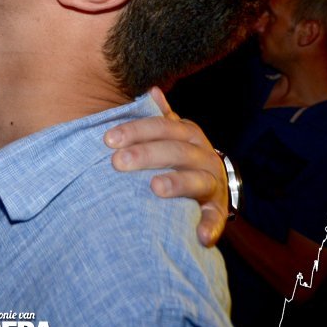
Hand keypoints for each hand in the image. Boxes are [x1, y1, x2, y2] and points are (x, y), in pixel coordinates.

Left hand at [104, 87, 228, 247]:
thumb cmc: (181, 156)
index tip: (108, 139)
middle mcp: (203, 155)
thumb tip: (152, 90)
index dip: (136, 130)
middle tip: (118, 162)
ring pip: (197, 180)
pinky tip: (200, 236)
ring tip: (155, 187)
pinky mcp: (218, 209)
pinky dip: (210, 226)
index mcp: (189, 134)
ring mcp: (213, 182)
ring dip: (177, 183)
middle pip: (176, 151)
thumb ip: (161, 116)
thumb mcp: (173, 134)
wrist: (214, 183)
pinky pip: (216, 217)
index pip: (162, 127)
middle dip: (146, 155)